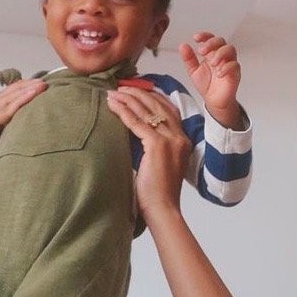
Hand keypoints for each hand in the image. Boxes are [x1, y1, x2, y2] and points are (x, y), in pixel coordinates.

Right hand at [0, 78, 46, 178]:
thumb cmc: (9, 174)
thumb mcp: (16, 145)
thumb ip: (21, 130)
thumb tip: (42, 117)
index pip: (3, 102)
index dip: (20, 91)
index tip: (39, 86)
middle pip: (2, 98)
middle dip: (23, 88)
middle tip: (44, 82)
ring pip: (3, 101)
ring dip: (24, 91)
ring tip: (42, 86)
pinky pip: (4, 112)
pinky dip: (20, 102)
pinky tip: (34, 95)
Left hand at [106, 87, 190, 222]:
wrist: (163, 209)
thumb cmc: (158, 193)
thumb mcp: (160, 163)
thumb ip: (154, 146)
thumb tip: (135, 132)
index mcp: (184, 141)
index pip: (169, 109)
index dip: (152, 96)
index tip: (135, 90)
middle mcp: (180, 137)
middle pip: (158, 105)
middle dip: (138, 93)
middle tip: (121, 87)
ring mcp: (170, 140)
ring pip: (147, 111)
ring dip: (128, 99)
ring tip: (113, 93)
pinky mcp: (157, 145)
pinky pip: (137, 122)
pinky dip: (123, 111)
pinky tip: (112, 105)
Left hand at [179, 32, 242, 127]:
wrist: (214, 101)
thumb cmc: (206, 85)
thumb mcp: (193, 71)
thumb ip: (188, 59)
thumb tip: (183, 46)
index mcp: (211, 53)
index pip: (210, 38)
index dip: (204, 35)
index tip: (196, 38)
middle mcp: (221, 56)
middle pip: (221, 41)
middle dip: (211, 43)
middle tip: (201, 51)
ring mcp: (229, 63)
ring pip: (230, 49)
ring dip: (220, 53)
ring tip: (212, 63)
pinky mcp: (235, 73)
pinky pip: (234, 65)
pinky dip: (227, 67)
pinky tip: (219, 73)